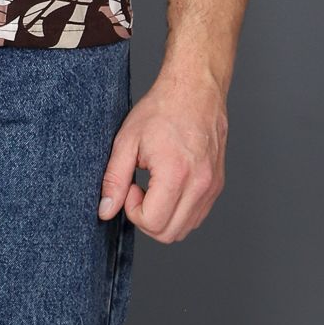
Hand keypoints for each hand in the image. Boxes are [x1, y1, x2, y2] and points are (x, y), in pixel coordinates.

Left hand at [97, 65, 228, 244]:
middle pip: (169, 234)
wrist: (196, 90)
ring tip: (155, 187)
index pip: (153, 223)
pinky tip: (168, 187)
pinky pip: (196, 216)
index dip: (133, 211)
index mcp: (176, 174)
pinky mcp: (217, 185)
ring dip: (164, 218)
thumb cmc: (162, 110)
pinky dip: (179, 211)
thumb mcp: (127, 141)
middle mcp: (200, 184)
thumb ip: (114, 179)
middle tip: (139, 190)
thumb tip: (106, 210)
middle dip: (147, 220)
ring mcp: (212, 187)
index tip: (131, 187)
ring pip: (184, 229)